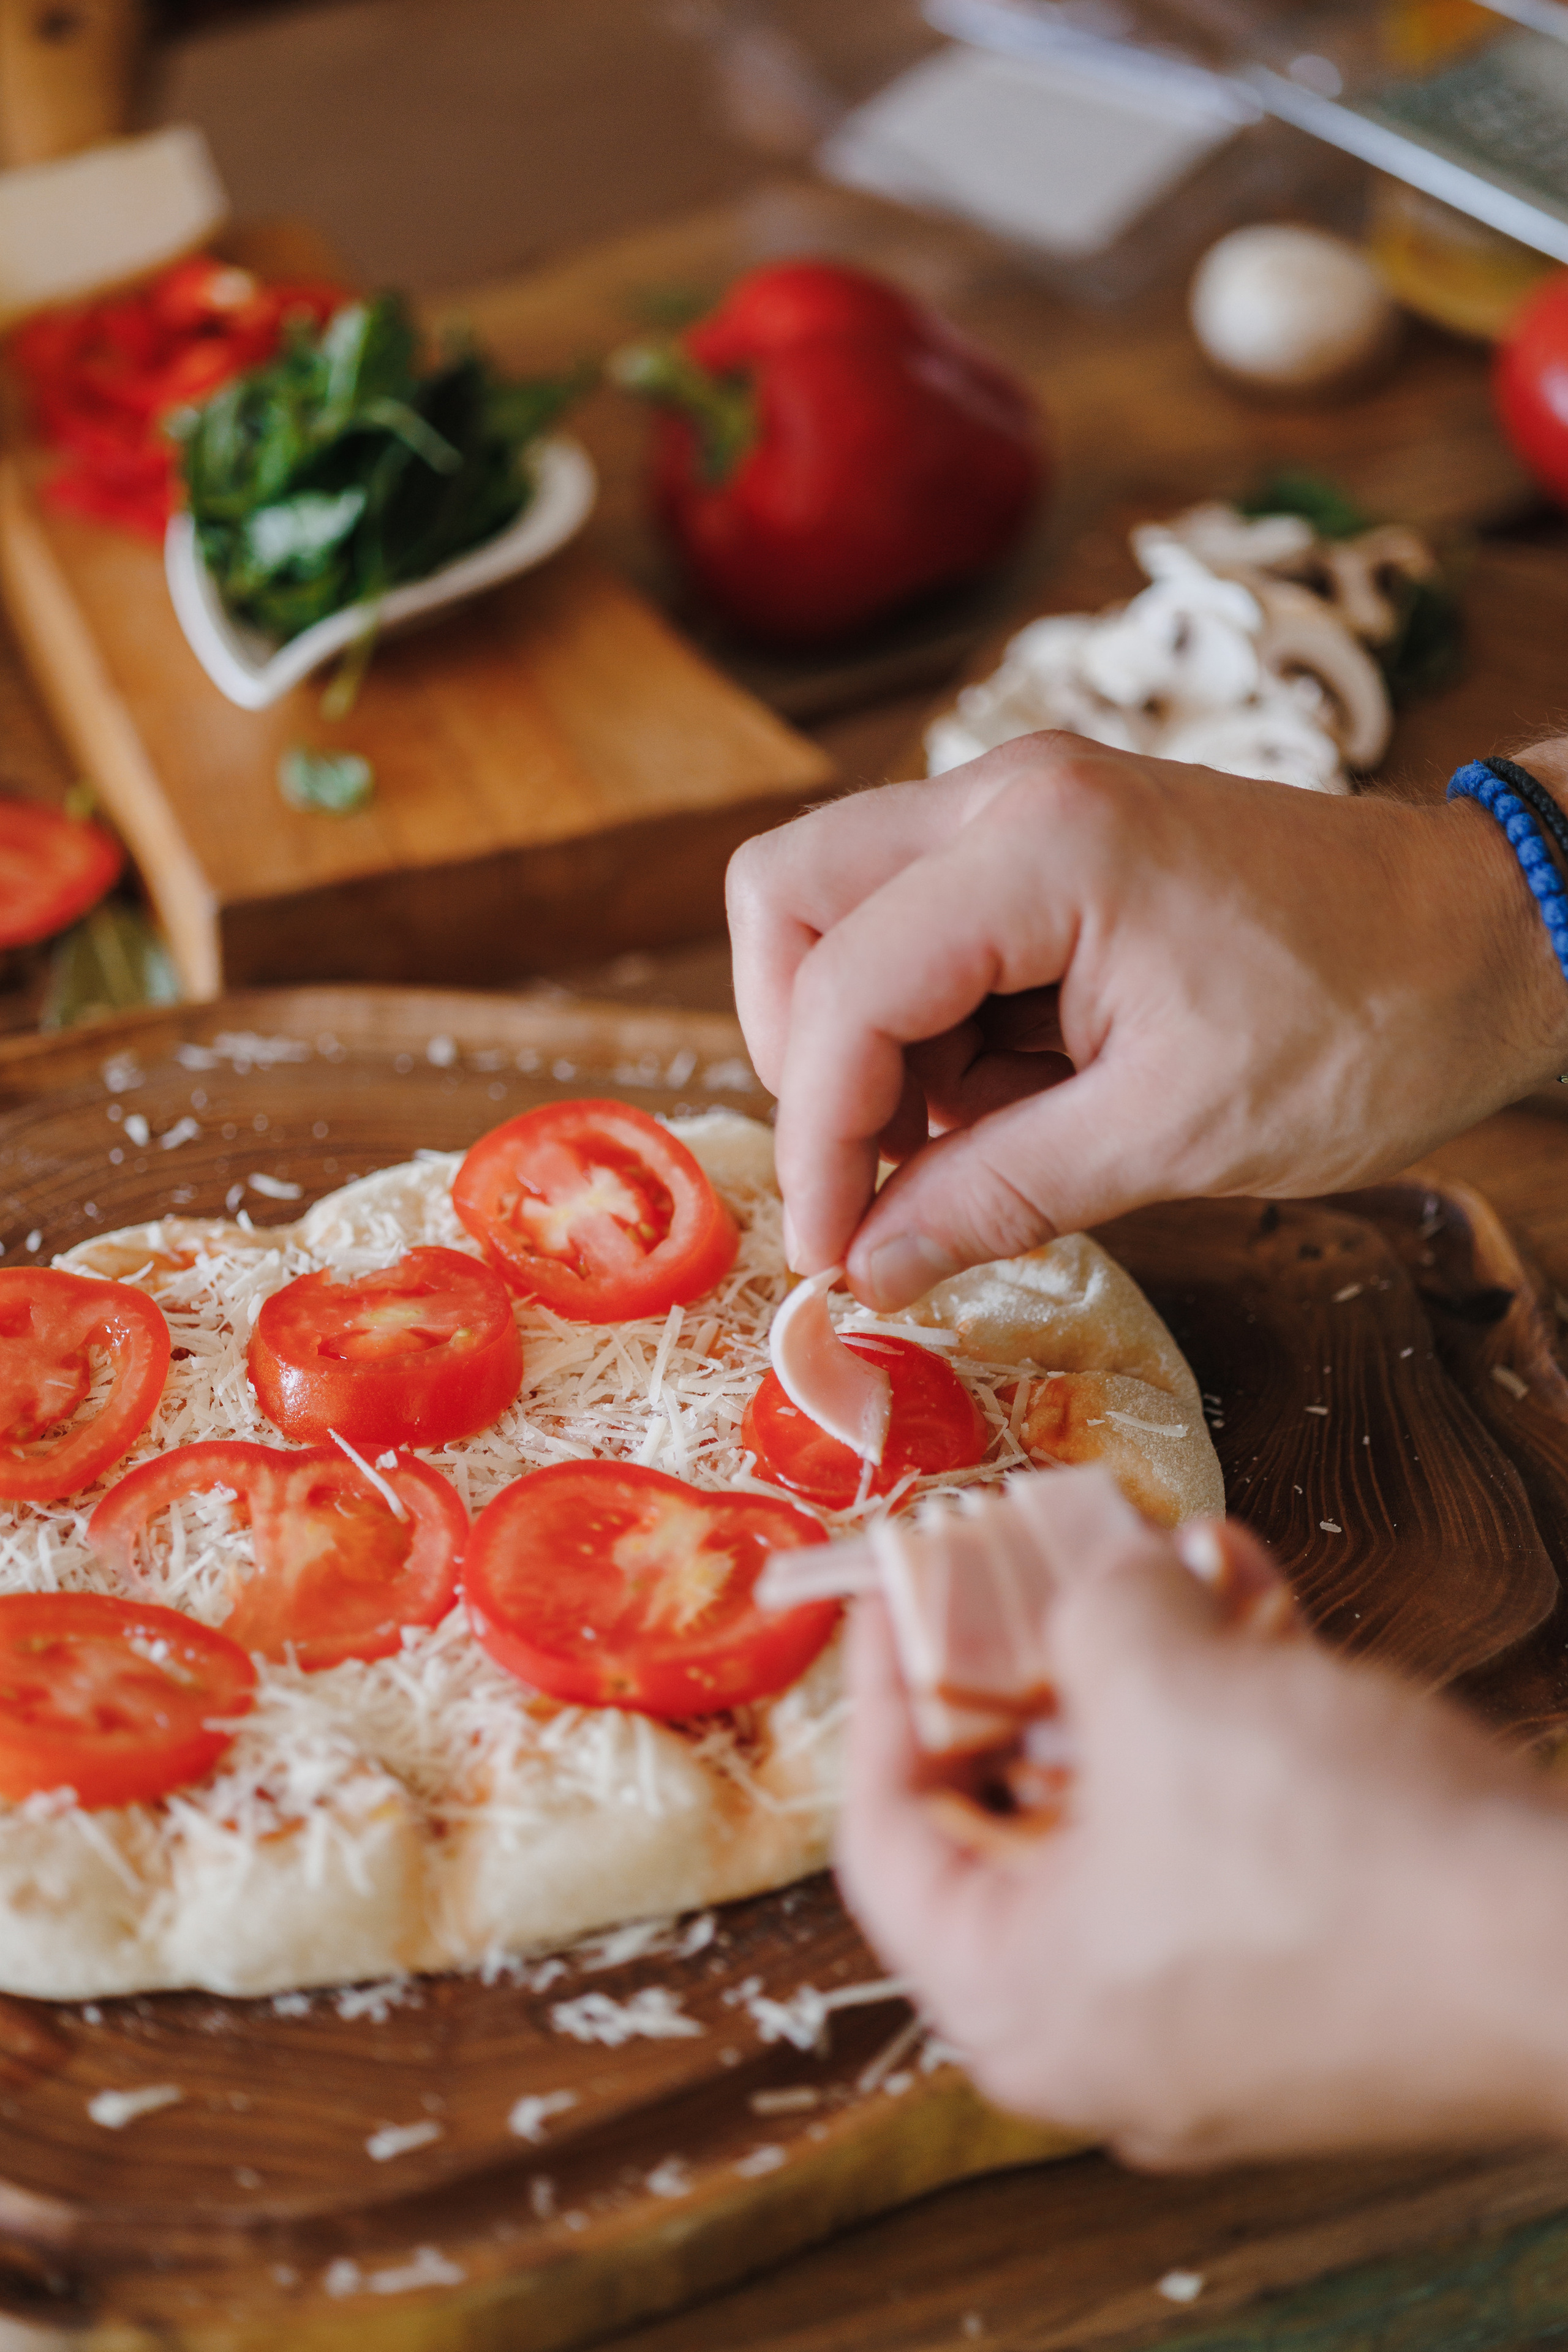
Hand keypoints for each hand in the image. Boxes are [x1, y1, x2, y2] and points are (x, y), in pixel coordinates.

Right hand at [727, 735, 1567, 1307]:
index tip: (834, 1251)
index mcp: (1040, 847)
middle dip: (804, 1051)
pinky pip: (919, 930)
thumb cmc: (1368, 1023)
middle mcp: (1008, 795)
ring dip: (871, 1047)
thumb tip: (866, 1266)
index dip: (813, 1138)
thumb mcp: (1176, 1135)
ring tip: (974, 1144)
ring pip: (840, 913)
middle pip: (789, 899)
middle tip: (873, 1166)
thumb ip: (998, 1195)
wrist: (1489, 941)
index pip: (841, 988)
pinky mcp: (1046, 847)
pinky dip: (930, 1031)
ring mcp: (1024, 808)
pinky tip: (1015, 1101)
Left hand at [836, 1472, 1567, 2164]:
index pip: (883, 1838)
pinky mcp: (1311, 1992)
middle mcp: (1097, 2039)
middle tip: (1034, 1568)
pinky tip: (1254, 1608)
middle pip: (1011, 1821)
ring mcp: (1211, 2027)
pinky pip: (1227, 1841)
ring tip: (1170, 1561)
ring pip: (1134, 1815)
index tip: (895, 1596)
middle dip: (1036, 1664)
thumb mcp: (1166, 1678)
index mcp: (1016, 2003)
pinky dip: (1229, 1729)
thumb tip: (1094, 1578)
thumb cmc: (1349, 1857)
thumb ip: (1085, 1605)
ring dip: (1149, 1675)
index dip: (879, 1693)